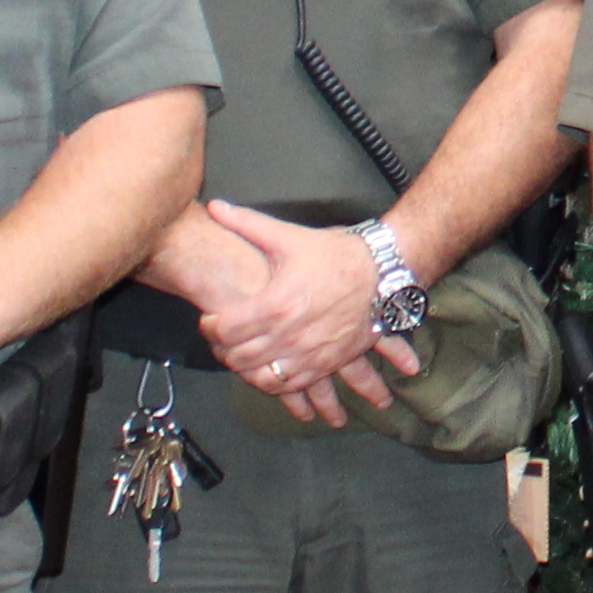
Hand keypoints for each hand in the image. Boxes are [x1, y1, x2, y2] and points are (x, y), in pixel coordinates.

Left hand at [183, 200, 416, 420]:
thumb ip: (247, 223)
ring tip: (240, 356)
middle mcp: (290, 334)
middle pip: (238, 357)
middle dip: (221, 350)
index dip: (209, 328)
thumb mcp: (290, 237)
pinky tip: (267, 370)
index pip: (225, 329)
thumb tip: (216, 207)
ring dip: (244, 370)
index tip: (209, 321)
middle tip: (219, 340)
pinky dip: (273, 383)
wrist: (383, 274)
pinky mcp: (326, 364)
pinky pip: (290, 385)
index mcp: (276, 304)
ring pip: (261, 377)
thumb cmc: (336, 255)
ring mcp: (309, 353)